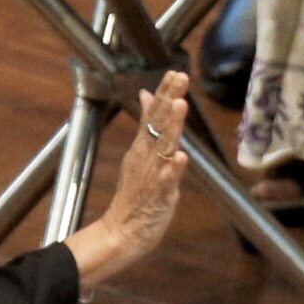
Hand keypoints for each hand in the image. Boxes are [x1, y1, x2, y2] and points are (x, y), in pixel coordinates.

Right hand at [65, 72, 193, 285]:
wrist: (122, 231)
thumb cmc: (137, 194)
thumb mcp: (141, 153)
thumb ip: (148, 125)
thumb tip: (148, 95)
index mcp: (142, 146)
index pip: (153, 114)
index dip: (164, 93)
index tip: (175, 72)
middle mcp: (145, 156)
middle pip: (158, 123)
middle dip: (169, 99)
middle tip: (180, 77)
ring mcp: (151, 174)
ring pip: (163, 147)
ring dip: (171, 127)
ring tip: (179, 106)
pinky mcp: (158, 195)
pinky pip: (166, 180)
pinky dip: (173, 169)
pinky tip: (181, 157)